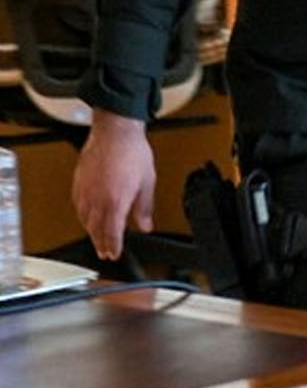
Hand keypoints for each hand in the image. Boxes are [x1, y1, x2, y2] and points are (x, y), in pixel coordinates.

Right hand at [71, 110, 155, 260]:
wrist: (115, 133)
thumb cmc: (132, 153)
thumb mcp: (147, 183)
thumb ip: (144, 208)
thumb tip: (146, 225)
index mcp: (116, 202)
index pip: (112, 233)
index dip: (113, 247)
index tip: (114, 255)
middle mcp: (97, 200)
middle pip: (96, 229)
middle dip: (101, 243)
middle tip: (105, 253)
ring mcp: (85, 192)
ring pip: (85, 220)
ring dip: (91, 232)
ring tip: (97, 239)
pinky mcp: (78, 183)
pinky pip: (78, 206)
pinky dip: (83, 217)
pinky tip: (87, 218)